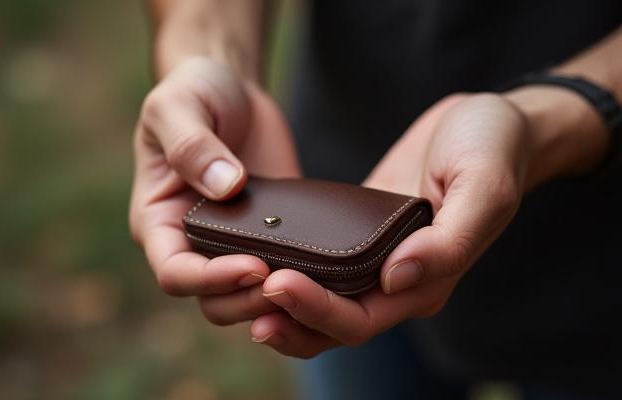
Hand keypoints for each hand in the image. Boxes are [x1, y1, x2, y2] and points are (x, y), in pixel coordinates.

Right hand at [129, 56, 299, 323]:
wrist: (230, 88)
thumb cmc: (193, 92)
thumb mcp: (179, 106)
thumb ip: (192, 145)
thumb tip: (225, 188)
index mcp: (159, 221)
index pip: (175, 273)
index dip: (210, 280)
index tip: (253, 266)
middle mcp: (191, 241)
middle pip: (213, 297)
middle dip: (248, 300)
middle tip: (289, 287)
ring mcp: (232, 240)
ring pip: (247, 295)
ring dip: (275, 299)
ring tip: (312, 288)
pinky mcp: (268, 233)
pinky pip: (281, 267)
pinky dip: (301, 278)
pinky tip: (329, 274)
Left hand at [249, 93, 539, 357]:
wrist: (485, 123)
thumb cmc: (493, 149)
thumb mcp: (481, 185)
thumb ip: (449, 240)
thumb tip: (398, 278)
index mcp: (428, 281)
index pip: (363, 319)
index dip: (319, 311)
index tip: (278, 283)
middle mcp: (399, 282)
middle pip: (334, 323)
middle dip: (289, 315)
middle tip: (246, 293)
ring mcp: (378, 262)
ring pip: (323, 304)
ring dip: (282, 306)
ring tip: (238, 289)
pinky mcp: (361, 237)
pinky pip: (322, 267)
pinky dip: (292, 270)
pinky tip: (258, 257)